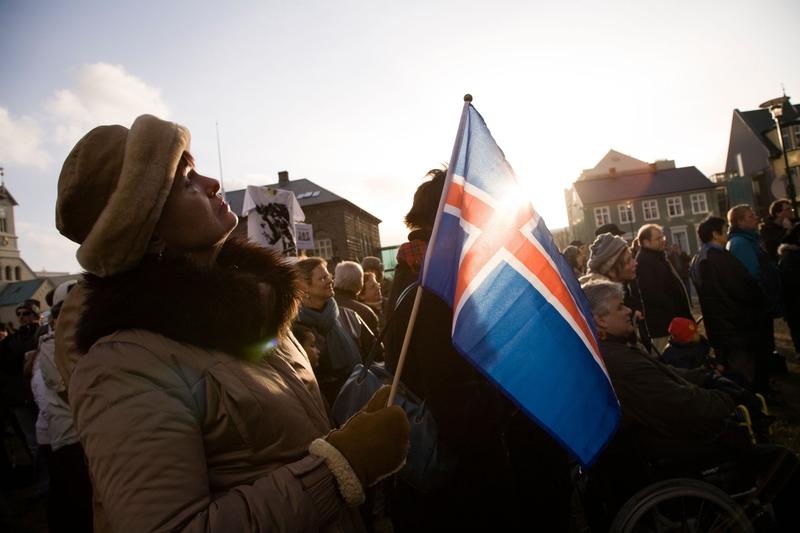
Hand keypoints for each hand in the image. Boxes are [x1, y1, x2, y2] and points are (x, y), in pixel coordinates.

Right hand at [310, 386, 409, 505]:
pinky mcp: (400, 461)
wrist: (348, 461)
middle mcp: (405, 430)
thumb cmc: (354, 432)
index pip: (394, 409)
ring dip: (389, 438)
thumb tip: (388, 387)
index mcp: (397, 415)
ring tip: (371, 443)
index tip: (372, 419)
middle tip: (370, 431)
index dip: (382, 413)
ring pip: (398, 438)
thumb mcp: (364, 412)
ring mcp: (404, 447)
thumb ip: (379, 399)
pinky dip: (389, 451)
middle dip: (388, 425)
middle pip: (398, 424)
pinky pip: (397, 451)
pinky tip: (375, 453)